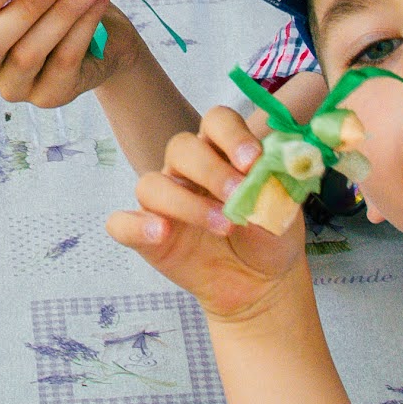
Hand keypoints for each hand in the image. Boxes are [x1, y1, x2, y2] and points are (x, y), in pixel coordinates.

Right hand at [101, 92, 313, 323]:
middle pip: (181, 147)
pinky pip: (122, 224)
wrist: (260, 282)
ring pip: (151, 183)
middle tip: (237, 197)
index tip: (252, 162)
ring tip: (223, 227)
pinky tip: (161, 233)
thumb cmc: (268, 234)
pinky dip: (136, 226)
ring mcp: (164, 202)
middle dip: (211, 170)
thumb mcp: (281, 209)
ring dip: (186, 203)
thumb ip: (272, 186)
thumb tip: (261, 173)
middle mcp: (187, 170)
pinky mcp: (146, 236)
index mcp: (221, 152)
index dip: (232, 135)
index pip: (217, 122)